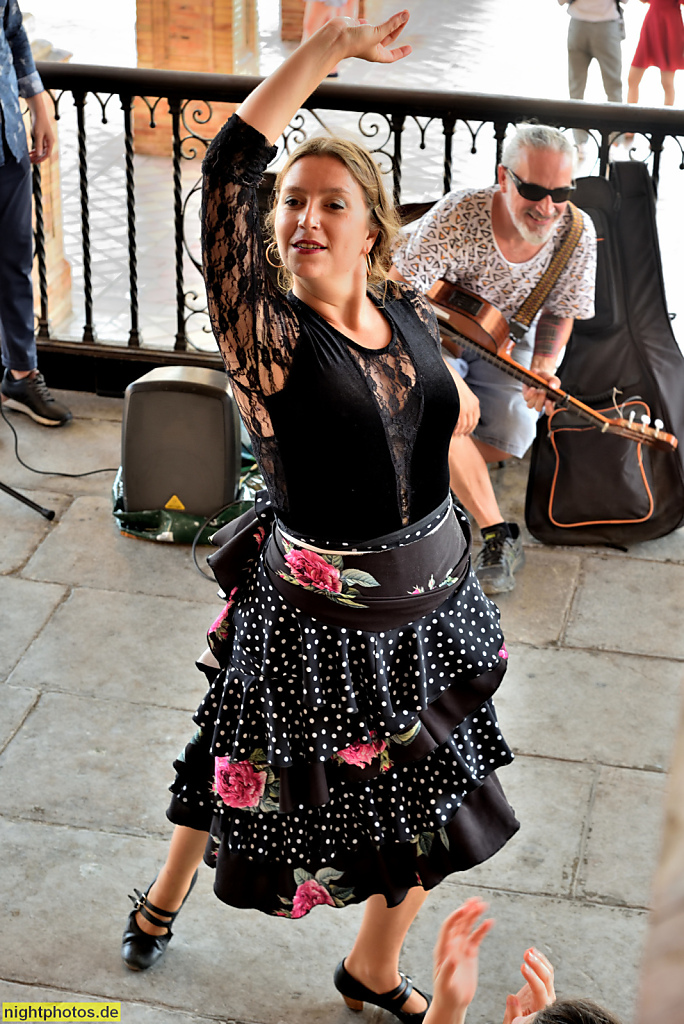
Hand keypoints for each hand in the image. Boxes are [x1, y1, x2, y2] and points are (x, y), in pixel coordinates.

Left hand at [27, 93, 54, 163]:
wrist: (38, 112)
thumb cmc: (39, 122)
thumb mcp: (38, 134)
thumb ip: (38, 145)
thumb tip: (39, 155)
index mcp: (50, 142)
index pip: (47, 154)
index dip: (41, 159)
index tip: (35, 162)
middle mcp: (49, 142)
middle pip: (44, 153)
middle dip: (38, 157)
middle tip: (30, 161)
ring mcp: (46, 139)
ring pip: (41, 150)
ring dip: (36, 154)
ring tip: (29, 157)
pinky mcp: (42, 137)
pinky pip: (40, 146)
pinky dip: (35, 149)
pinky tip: (31, 151)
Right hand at [335, 9, 411, 63]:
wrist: (336, 37)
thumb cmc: (354, 42)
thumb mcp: (377, 33)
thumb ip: (391, 24)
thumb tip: (404, 16)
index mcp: (376, 54)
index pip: (392, 55)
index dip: (401, 52)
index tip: (409, 48)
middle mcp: (370, 46)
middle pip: (388, 38)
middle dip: (398, 28)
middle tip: (405, 17)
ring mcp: (363, 37)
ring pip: (380, 29)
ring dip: (389, 22)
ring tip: (398, 14)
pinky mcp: (357, 28)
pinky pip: (366, 24)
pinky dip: (368, 21)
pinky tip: (367, 19)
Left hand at [424, 898, 493, 1023]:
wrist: (452, 1004)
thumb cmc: (445, 995)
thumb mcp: (444, 984)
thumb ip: (447, 971)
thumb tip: (452, 958)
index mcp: (442, 949)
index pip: (447, 927)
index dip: (455, 917)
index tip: (464, 909)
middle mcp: (451, 945)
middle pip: (459, 923)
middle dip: (466, 911)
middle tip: (476, 901)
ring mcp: (461, 948)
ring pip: (468, 927)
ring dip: (474, 915)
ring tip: (483, 905)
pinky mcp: (470, 954)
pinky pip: (476, 938)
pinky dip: (482, 929)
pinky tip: (489, 922)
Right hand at [446, 363, 479, 434]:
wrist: (447, 377)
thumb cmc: (451, 385)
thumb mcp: (461, 394)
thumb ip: (464, 402)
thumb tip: (461, 411)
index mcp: (475, 402)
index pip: (475, 419)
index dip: (471, 427)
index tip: (466, 432)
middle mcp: (473, 406)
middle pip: (471, 423)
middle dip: (466, 430)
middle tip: (460, 435)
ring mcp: (467, 408)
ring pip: (466, 425)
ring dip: (461, 431)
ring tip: (455, 434)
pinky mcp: (460, 410)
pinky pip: (460, 423)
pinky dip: (457, 429)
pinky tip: (453, 431)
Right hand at [502, 947, 555, 1023]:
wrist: (525, 1022)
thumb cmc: (518, 1023)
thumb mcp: (512, 1022)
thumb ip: (513, 1012)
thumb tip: (512, 997)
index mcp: (541, 1008)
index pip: (540, 990)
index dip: (532, 977)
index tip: (522, 966)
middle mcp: (548, 998)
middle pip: (547, 978)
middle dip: (537, 964)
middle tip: (526, 954)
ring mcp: (547, 991)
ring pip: (548, 972)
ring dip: (539, 959)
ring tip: (529, 950)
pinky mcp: (543, 985)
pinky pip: (545, 970)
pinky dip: (540, 959)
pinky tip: (532, 951)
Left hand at [522, 366, 559, 415]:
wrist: (539, 373)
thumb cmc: (547, 378)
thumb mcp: (553, 379)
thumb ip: (555, 382)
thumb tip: (554, 387)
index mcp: (549, 401)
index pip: (549, 411)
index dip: (548, 409)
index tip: (548, 401)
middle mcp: (540, 403)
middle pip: (538, 408)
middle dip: (540, 400)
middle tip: (543, 391)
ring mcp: (532, 400)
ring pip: (530, 405)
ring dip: (534, 398)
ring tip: (538, 389)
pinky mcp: (526, 396)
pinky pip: (526, 398)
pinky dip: (529, 393)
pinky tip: (532, 388)